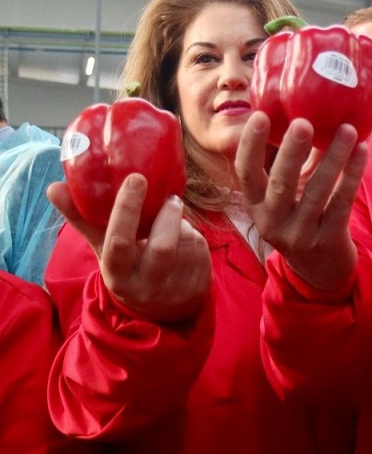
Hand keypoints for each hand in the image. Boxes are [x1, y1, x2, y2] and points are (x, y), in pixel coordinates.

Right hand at [47, 175, 211, 322]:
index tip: (136, 178)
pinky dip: (193, 234)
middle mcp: (146, 284)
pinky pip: (200, 245)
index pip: (119, 241)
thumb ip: (82, 219)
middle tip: (171, 198)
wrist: (163, 309)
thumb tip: (54, 188)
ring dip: (181, 223)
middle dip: (167, 216)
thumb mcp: (104, 250)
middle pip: (162, 246)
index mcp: (117, 274)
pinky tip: (184, 239)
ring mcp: (177, 284)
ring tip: (172, 222)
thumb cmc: (128, 267)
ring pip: (185, 240)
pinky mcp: (200, 280)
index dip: (127, 209)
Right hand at [235, 111, 366, 290]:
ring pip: (317, 191)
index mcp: (254, 204)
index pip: (245, 172)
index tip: (260, 115)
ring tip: (348, 129)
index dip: (250, 144)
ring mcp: (300, 233)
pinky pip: (342, 202)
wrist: (319, 269)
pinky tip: (362, 151)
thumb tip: (298, 107)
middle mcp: (272, 221)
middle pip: (280, 183)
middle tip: (304, 122)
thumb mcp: (286, 193)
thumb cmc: (301, 214)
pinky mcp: (328, 239)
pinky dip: (352, 174)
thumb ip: (289, 159)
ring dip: (334, 157)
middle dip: (292, 152)